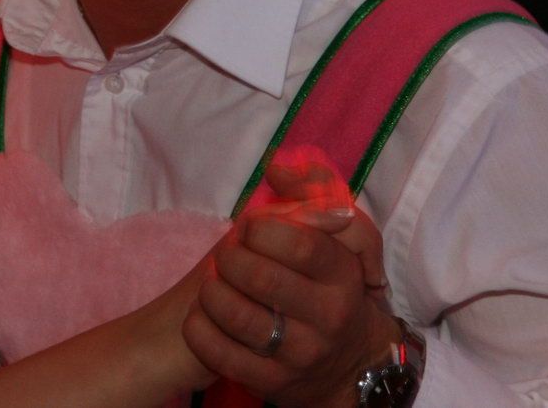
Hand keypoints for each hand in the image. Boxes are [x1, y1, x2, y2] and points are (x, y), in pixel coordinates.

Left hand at [183, 156, 399, 407]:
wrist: (347, 362)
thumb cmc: (330, 282)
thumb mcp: (337, 235)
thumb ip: (312, 189)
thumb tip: (277, 165)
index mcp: (343, 277)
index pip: (300, 244)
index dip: (262, 230)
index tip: (250, 230)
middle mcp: (328, 319)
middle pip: (261, 277)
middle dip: (230, 258)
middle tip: (225, 255)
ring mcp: (300, 355)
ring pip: (237, 316)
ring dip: (212, 292)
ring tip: (213, 283)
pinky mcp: (272, 384)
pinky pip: (219, 353)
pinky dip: (200, 328)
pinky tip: (202, 315)